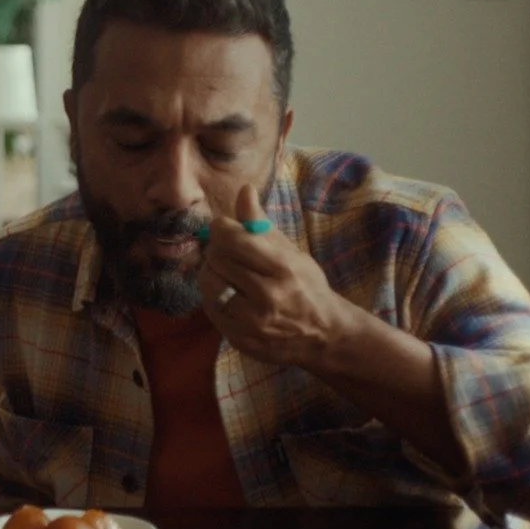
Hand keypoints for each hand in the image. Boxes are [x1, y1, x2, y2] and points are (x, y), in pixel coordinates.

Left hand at [197, 183, 356, 372]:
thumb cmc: (305, 286)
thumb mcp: (289, 252)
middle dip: (216, 249)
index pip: (233, 239)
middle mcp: (267, 297)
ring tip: (227, 272)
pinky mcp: (239, 339)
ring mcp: (251, 322)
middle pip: (216, 259)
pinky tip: (230, 294)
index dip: (221, 228)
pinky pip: (210, 308)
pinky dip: (214, 296)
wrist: (322, 334)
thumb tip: (244, 189)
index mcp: (282, 269)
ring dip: (212, 272)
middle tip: (227, 251)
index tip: (224, 228)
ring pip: (208, 284)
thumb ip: (260, 224)